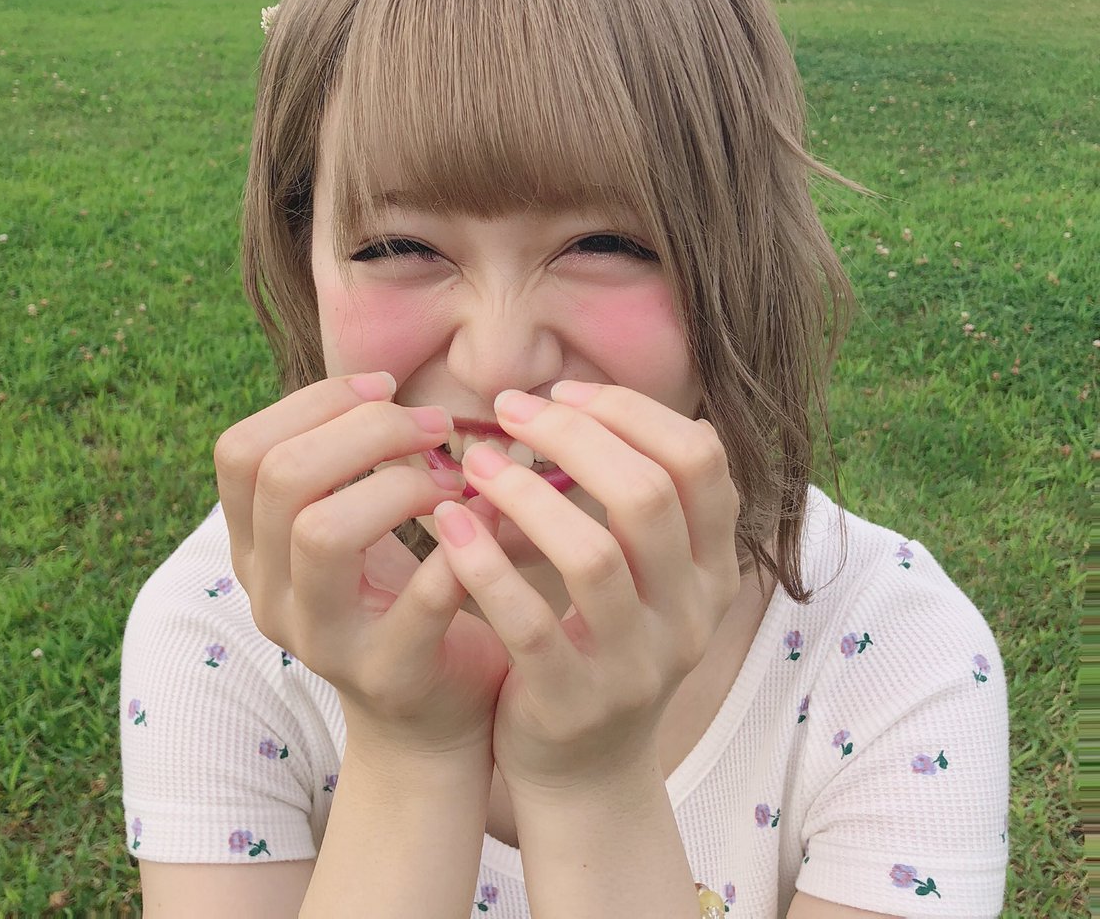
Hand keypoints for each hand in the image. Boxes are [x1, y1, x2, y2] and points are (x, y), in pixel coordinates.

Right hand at [214, 372, 509, 757]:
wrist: (427, 719)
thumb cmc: (396, 599)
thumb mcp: (353, 531)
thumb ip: (344, 468)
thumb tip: (379, 386)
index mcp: (254, 547)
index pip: (240, 451)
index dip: (312, 403)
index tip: (384, 387)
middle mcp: (269, 593)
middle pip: (281, 477)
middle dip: (367, 429)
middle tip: (434, 426)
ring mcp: (320, 640)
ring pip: (322, 532)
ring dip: (402, 485)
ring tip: (454, 483)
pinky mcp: (387, 673)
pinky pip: (419, 598)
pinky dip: (461, 546)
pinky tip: (486, 522)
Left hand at [430, 382, 741, 789]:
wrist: (583, 769)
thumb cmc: (601, 638)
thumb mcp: (646, 571)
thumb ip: (638, 498)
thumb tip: (598, 401)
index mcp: (712, 564)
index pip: (700, 458)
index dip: (631, 410)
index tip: (562, 391)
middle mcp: (690, 612)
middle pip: (647, 495)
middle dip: (572, 435)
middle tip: (508, 411)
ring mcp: (636, 663)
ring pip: (592, 555)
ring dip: (525, 494)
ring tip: (476, 462)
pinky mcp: (573, 702)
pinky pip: (527, 621)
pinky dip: (484, 564)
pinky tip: (449, 524)